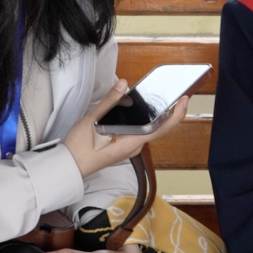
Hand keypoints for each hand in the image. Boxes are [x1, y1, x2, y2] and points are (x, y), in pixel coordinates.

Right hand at [62, 79, 187, 178]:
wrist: (68, 167)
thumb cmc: (79, 149)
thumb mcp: (92, 121)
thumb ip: (109, 102)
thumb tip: (124, 85)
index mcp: (131, 142)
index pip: (161, 128)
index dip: (176, 115)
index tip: (184, 100)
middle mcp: (134, 147)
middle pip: (157, 127)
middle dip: (168, 111)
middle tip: (174, 93)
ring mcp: (129, 148)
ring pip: (147, 129)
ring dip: (154, 115)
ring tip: (156, 97)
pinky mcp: (123, 147)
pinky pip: (138, 132)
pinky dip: (142, 120)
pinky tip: (137, 109)